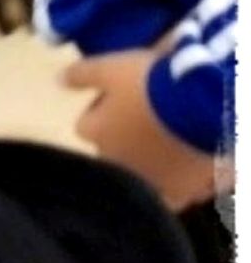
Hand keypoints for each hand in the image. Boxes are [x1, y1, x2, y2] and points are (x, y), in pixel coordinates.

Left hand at [61, 50, 218, 211]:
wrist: (204, 108)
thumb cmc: (154, 84)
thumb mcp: (114, 68)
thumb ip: (84, 74)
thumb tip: (58, 80)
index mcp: (97, 133)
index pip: (87, 122)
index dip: (103, 107)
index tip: (123, 93)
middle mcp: (114, 163)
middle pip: (112, 151)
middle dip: (125, 138)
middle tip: (152, 116)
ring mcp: (145, 182)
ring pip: (143, 175)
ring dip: (152, 163)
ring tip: (175, 142)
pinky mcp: (178, 194)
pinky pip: (175, 194)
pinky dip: (181, 184)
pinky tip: (192, 171)